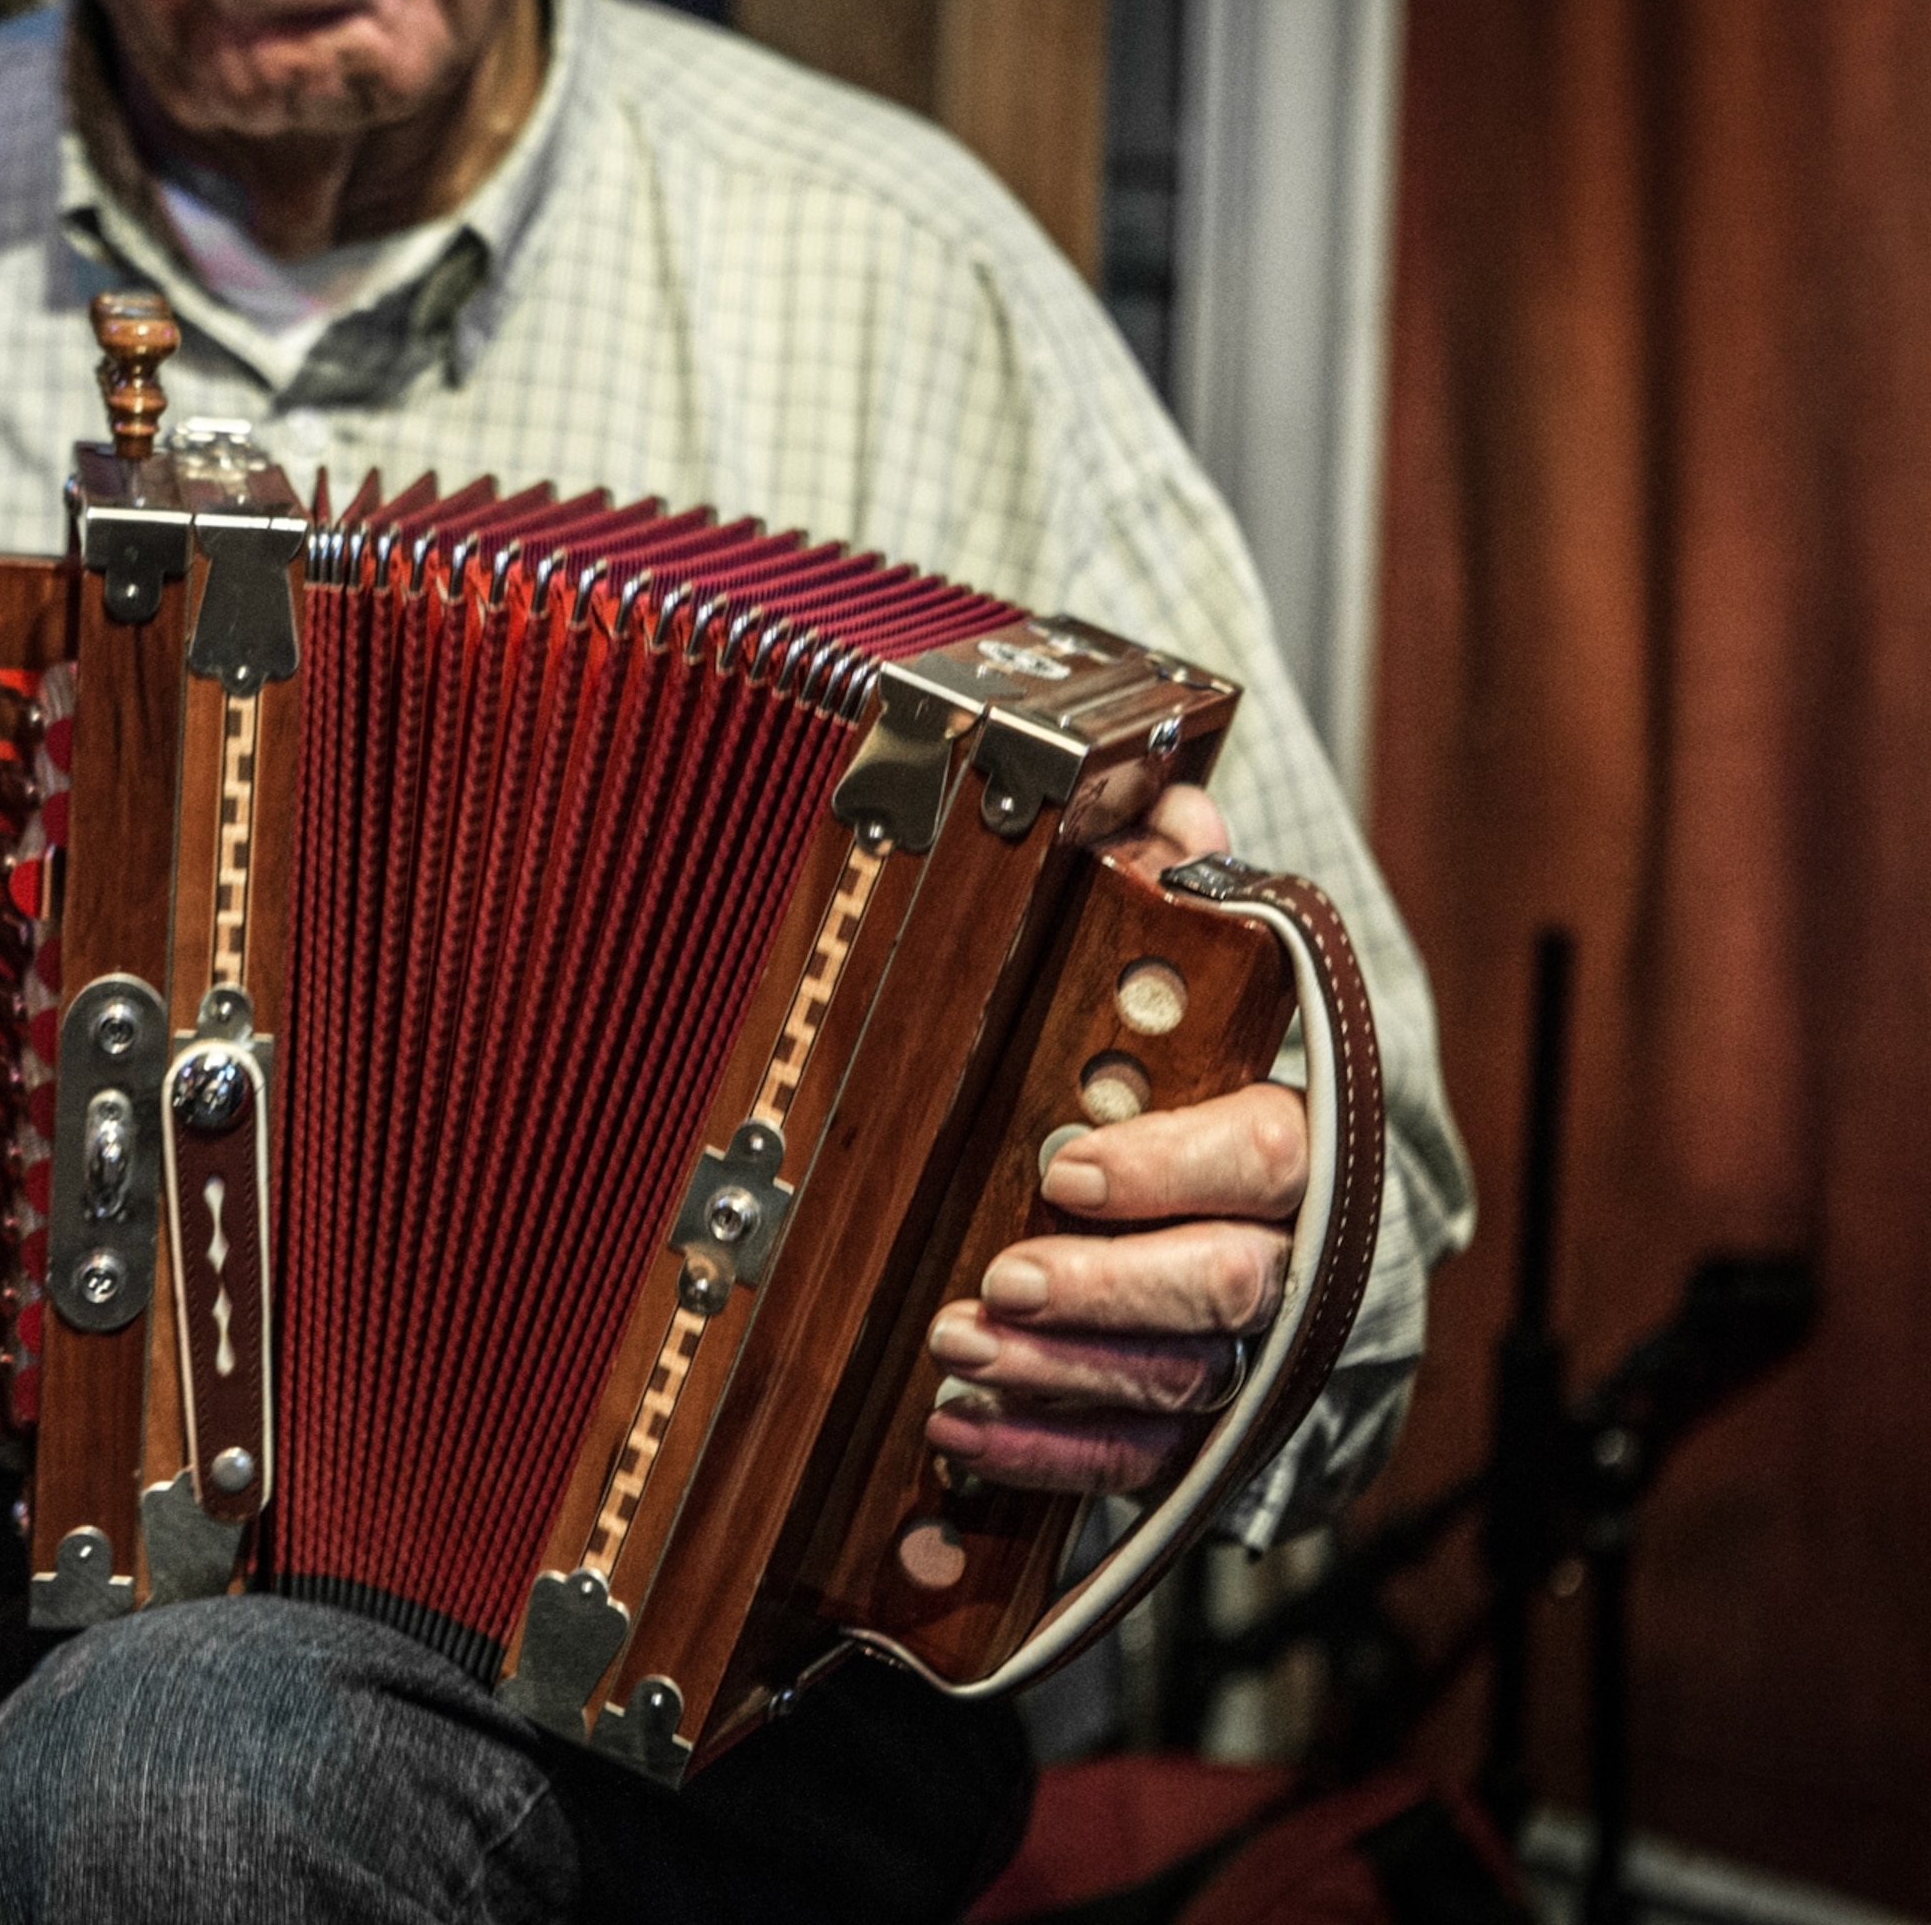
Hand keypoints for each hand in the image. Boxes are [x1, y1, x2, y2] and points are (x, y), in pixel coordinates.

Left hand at [920, 785, 1308, 1492]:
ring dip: (1059, 1371)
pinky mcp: (1206, 1432)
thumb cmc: (1231, 1092)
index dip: (1170, 1165)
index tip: (1068, 1165)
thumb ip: (1197, 889)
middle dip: (1107, 1286)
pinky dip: (1046, 1451)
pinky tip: (962, 1427)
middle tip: (1006, 1274)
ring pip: (1175, 1379)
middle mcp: (1296, 1259)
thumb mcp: (1223, 979)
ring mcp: (1252, 1355)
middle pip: (1224, 1285)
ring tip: (959, 1345)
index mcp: (1306, 1145)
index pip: (1265, 1157)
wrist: (1310, 1231)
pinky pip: (1135, 1459)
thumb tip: (1166, 809)